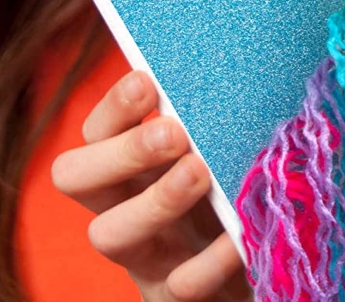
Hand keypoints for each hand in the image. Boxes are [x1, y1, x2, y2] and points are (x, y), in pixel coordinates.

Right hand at [52, 71, 251, 301]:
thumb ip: (221, 125)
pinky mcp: (173, 298)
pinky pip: (176, 286)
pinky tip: (237, 240)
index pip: (97, 131)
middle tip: (172, 132)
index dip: (114, 106)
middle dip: (121, 151)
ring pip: (108, 235)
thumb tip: (243, 65)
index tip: (148, 82)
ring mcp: (147, 257)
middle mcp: (126, 207)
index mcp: (135, 166)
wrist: (267, 271)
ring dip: (154, 200)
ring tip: (200, 173)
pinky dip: (206, 262)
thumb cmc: (242, 198)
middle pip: (76, 177)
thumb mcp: (229, 155)